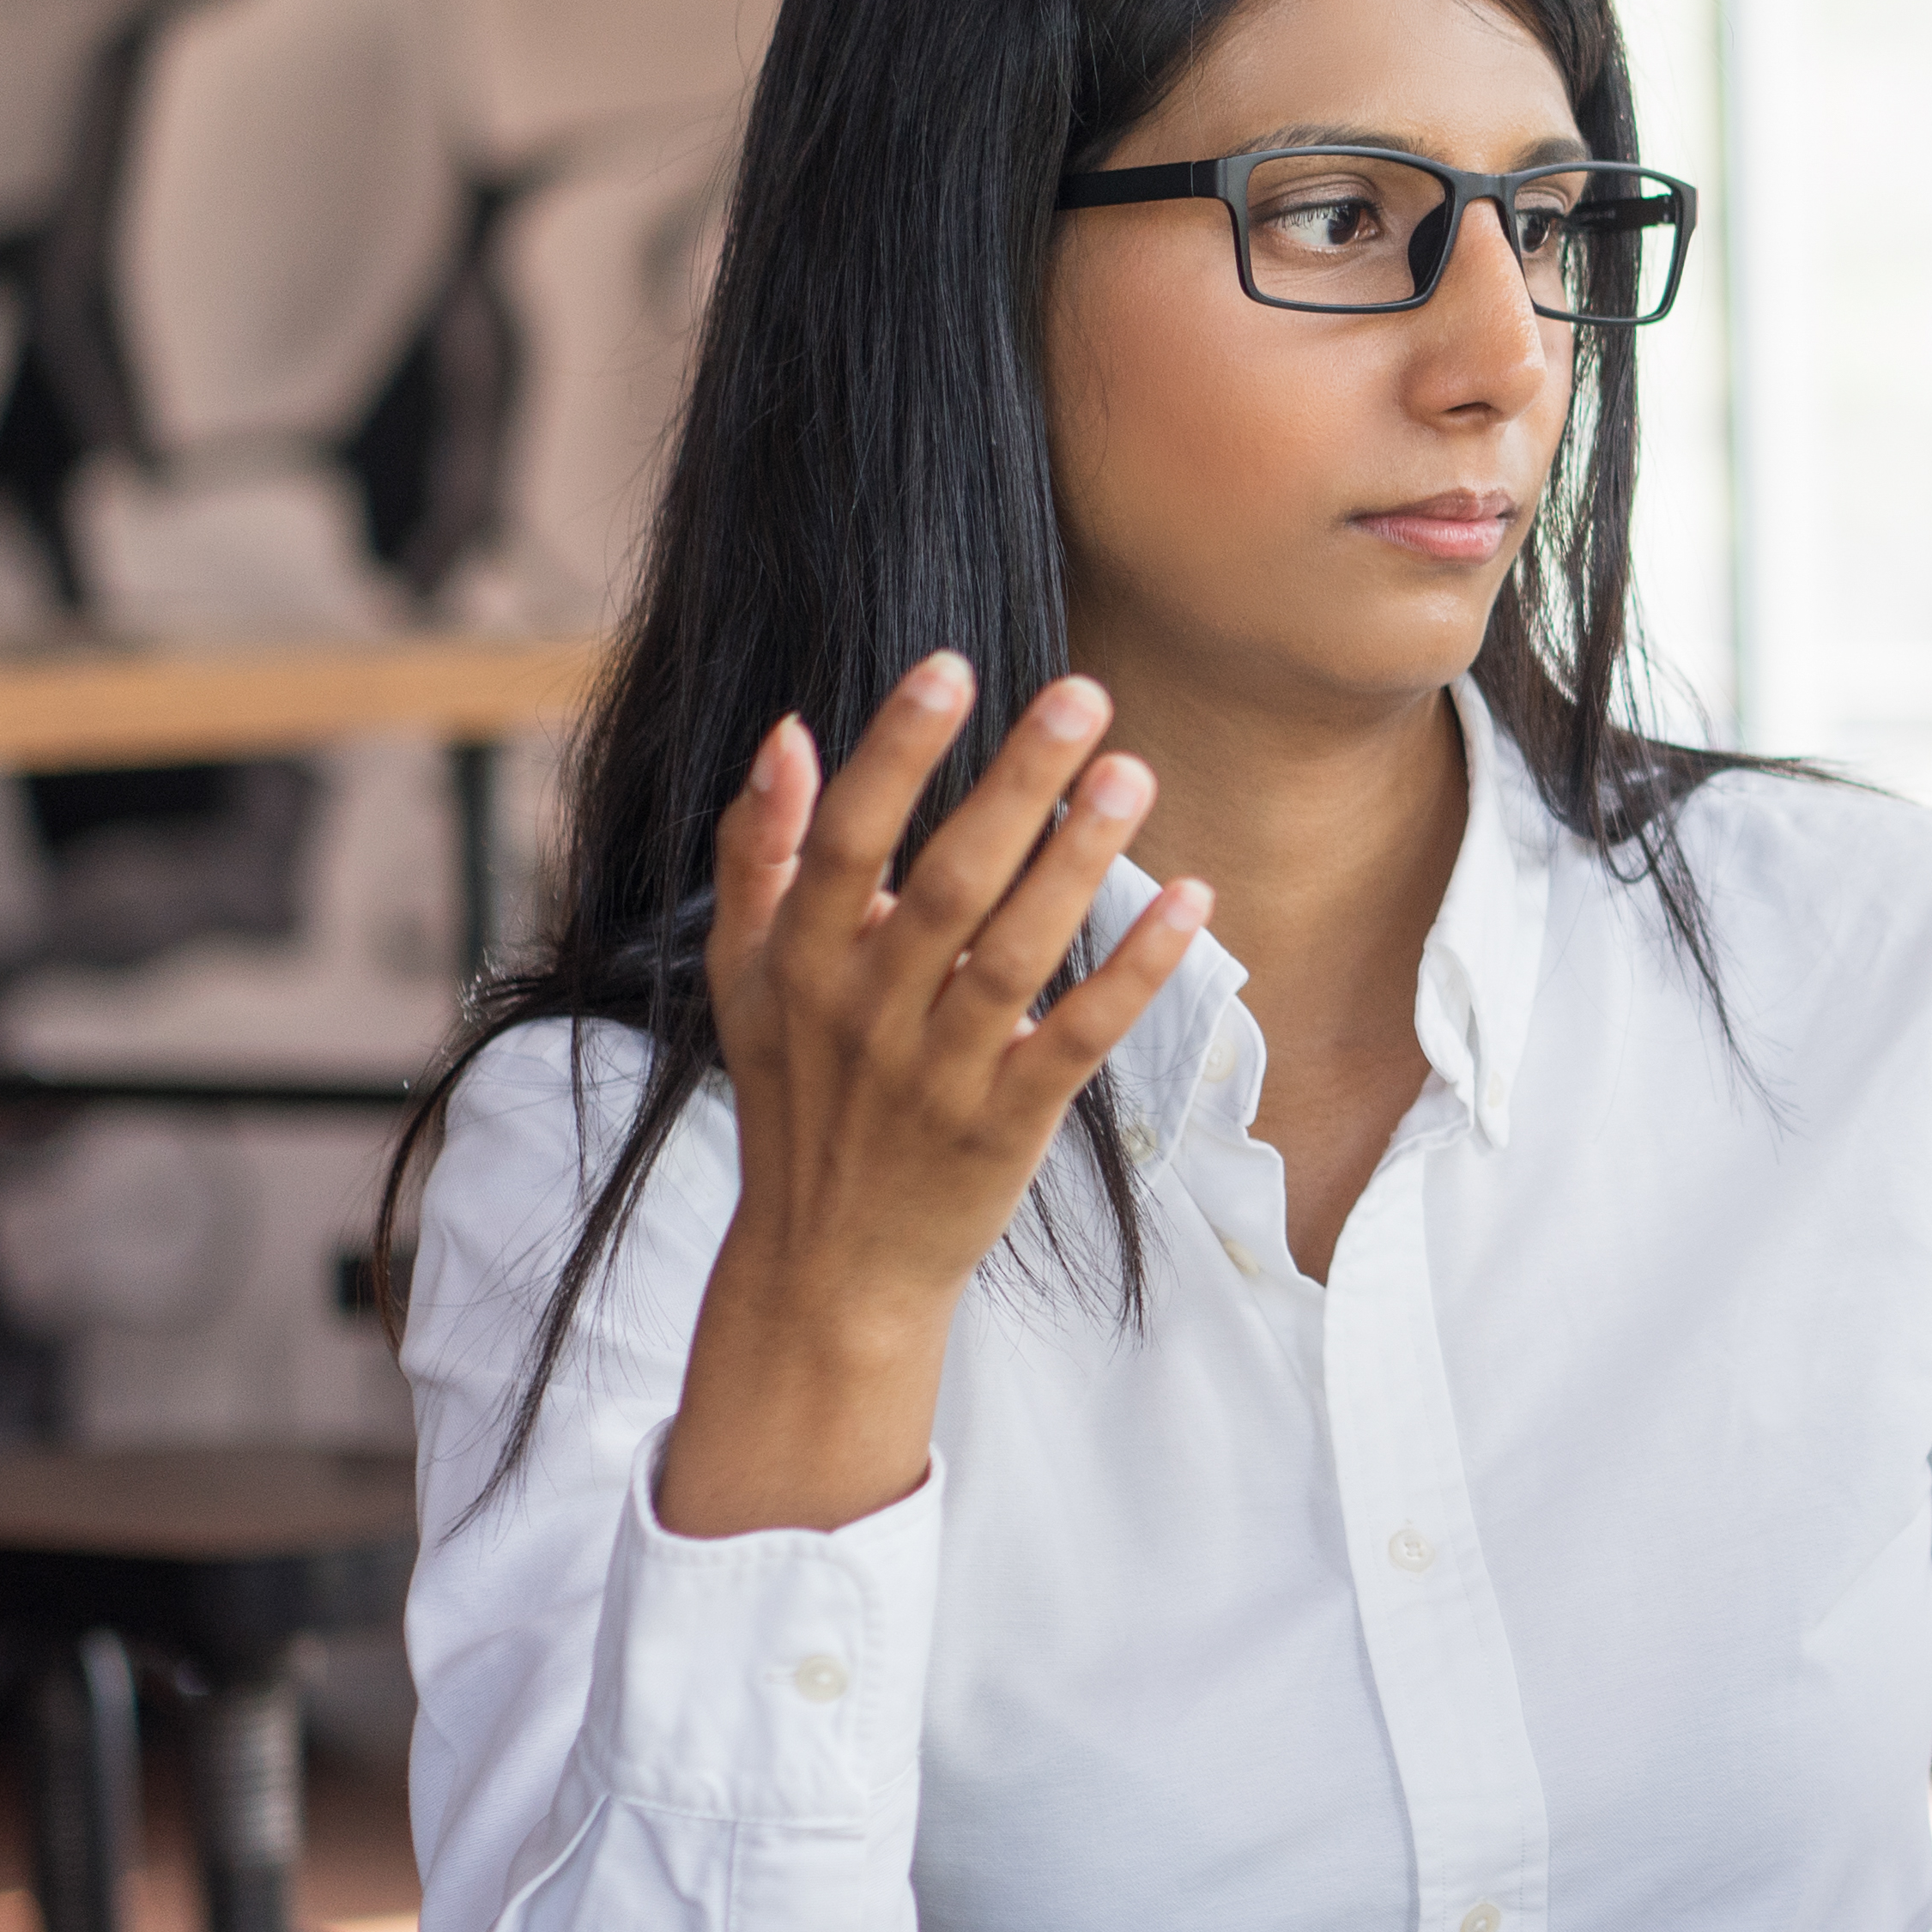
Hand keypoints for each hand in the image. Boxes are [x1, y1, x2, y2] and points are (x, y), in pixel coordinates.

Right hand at [654, 655, 1206, 1537]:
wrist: (826, 1264)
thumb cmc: (796, 1094)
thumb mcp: (741, 977)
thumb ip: (756, 854)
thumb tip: (785, 733)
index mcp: (798, 962)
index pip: (847, 839)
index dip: (894, 753)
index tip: (949, 667)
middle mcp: (865, 1012)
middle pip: (946, 882)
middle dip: (1014, 785)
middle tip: (1085, 693)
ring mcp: (938, 1073)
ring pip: (1015, 954)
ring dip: (1080, 863)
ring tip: (1134, 773)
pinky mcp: (1005, 1126)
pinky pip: (1077, 1037)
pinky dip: (1134, 972)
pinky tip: (1190, 901)